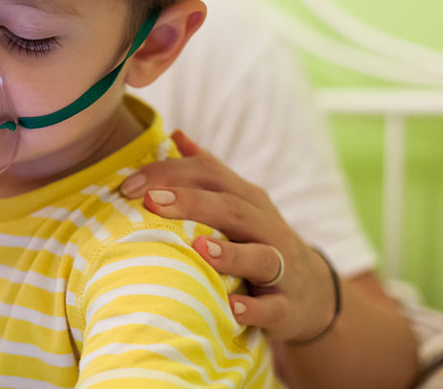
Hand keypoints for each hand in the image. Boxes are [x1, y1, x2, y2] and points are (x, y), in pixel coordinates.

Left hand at [119, 130, 336, 341]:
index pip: (211, 173)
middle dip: (191, 203)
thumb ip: (208, 171)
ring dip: (230, 253)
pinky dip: (252, 308)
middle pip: (232, 209)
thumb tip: (176, 135)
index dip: (170, 173)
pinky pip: (272, 308)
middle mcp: (266, 227)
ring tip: (198, 247)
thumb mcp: (239, 202)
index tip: (129, 185)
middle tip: (151, 201)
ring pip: (261, 256)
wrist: (313, 292)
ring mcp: (283, 267)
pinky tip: (230, 306)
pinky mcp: (287, 306)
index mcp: (248, 199)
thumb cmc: (257, 240)